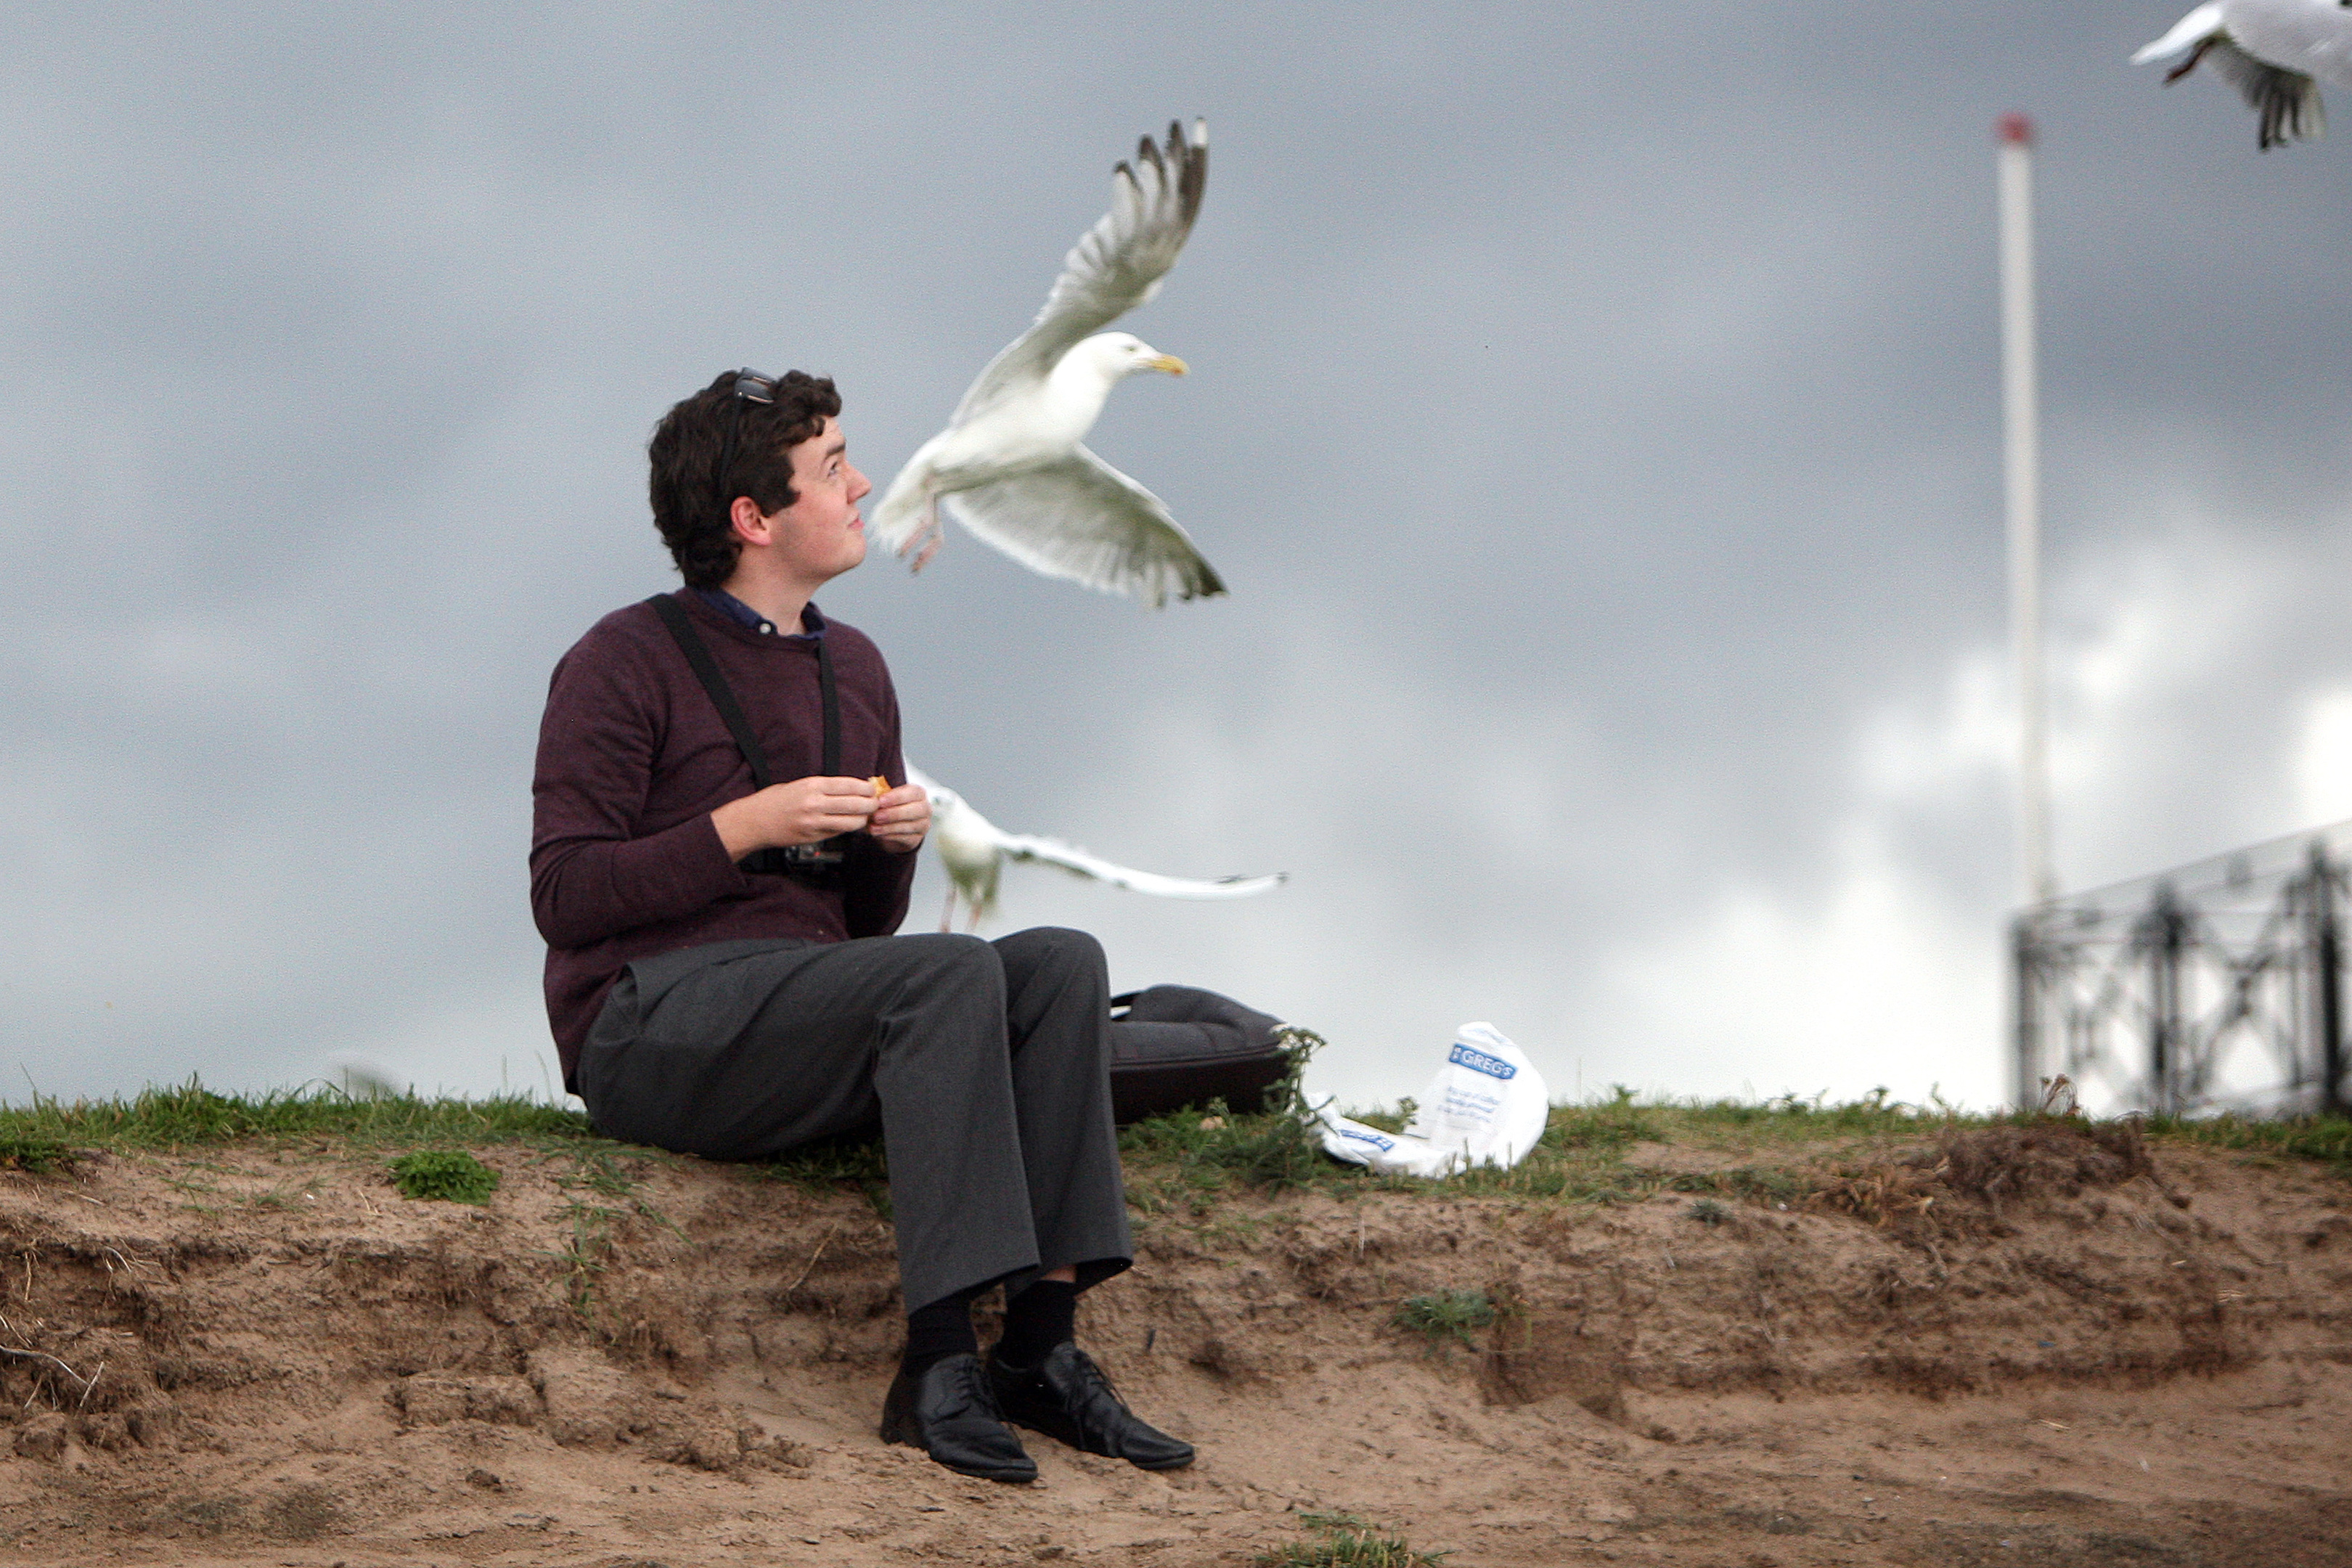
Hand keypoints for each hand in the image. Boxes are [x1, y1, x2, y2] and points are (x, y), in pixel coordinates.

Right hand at [711, 776, 878, 859]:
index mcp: (812, 785)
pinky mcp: (812, 837)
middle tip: (875, 805)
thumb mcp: (799, 785)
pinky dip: (847, 829)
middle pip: (855, 804)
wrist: (754, 821)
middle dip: (870, 805)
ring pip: (851, 822)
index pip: (849, 785)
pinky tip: (849, 825)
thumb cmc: (775, 800)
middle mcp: (815, 803)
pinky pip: (838, 833)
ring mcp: (814, 822)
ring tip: (865, 817)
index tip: (872, 789)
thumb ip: (824, 788)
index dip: (866, 788)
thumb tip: (851, 788)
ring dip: (862, 820)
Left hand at [868, 782, 928, 853]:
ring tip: (873, 828)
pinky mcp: (917, 839)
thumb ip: (881, 796)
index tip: (880, 801)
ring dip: (890, 827)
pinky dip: (890, 836)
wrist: (892, 827)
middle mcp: (925, 808)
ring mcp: (923, 825)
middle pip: (915, 810)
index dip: (896, 797)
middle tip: (876, 816)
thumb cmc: (889, 807)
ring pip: (910, 826)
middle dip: (894, 813)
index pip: (912, 792)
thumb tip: (871, 798)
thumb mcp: (885, 798)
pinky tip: (879, 834)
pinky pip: (906, 838)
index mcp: (918, 793)